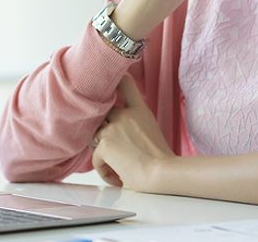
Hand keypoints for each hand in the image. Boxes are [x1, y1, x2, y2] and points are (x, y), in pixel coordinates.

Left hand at [90, 75, 174, 191]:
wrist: (162, 174)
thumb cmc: (162, 162)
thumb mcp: (152, 135)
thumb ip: (135, 127)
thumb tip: (120, 138)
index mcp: (140, 111)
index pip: (126, 84)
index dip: (116, 80)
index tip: (111, 79)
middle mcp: (125, 114)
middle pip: (103, 113)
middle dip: (103, 129)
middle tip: (114, 149)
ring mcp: (113, 127)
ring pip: (96, 136)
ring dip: (103, 153)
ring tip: (119, 168)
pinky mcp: (105, 143)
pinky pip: (95, 157)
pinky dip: (104, 170)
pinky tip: (118, 178)